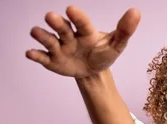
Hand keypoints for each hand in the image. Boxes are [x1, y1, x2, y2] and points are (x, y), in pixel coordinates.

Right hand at [25, 6, 140, 77]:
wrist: (93, 71)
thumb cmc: (103, 53)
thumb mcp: (117, 44)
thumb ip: (125, 30)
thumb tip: (136, 11)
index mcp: (85, 31)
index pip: (81, 22)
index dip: (77, 16)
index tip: (71, 9)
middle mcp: (69, 36)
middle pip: (62, 27)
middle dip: (56, 23)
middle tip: (51, 17)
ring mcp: (59, 47)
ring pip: (48, 39)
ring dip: (42, 35)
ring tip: (36, 32)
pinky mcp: (51, 60)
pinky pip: (42, 57)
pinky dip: (36, 55)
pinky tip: (30, 53)